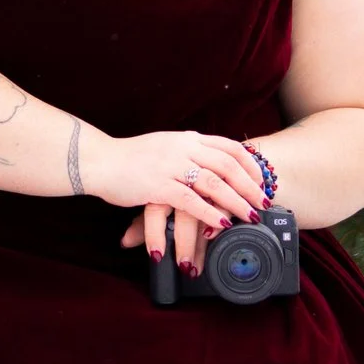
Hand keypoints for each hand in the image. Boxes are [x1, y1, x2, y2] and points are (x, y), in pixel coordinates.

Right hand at [96, 130, 267, 278]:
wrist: (99, 160)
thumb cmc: (129, 158)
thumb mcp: (163, 147)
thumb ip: (186, 153)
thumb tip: (206, 166)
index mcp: (187, 139)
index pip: (229, 147)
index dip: (250, 165)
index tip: (261, 181)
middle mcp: (183, 148)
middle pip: (227, 165)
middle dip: (250, 186)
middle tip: (264, 203)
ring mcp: (170, 166)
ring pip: (214, 183)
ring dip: (236, 202)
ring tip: (250, 217)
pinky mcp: (158, 186)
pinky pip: (190, 200)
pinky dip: (208, 213)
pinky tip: (220, 225)